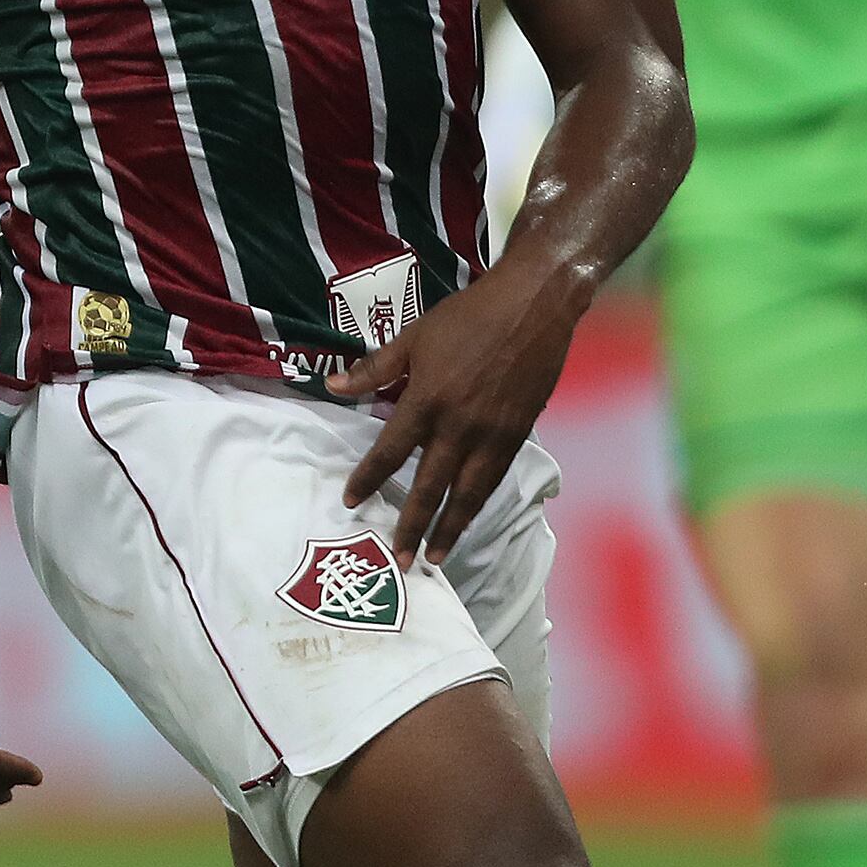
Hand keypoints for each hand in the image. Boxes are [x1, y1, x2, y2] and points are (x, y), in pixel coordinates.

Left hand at [329, 251, 586, 563]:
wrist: (533, 306)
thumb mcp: (416, 335)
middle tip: (399, 560)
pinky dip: (478, 504)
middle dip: (413, 526)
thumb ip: (375, 368)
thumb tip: (333, 387)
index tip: (351, 502)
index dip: (369, 478)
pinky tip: (467, 518)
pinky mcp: (518, 435)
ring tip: (436, 558)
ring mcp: (492, 434)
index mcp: (427, 399)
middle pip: (430, 487)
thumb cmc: (469, 316)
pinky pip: (494, 479)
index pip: (390, 451)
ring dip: (450, 529)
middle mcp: (458, 425)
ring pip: (467, 494)